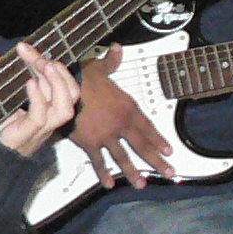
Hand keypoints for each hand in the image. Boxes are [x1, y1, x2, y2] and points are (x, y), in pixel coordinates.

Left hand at [0, 42, 80, 157]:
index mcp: (49, 110)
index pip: (64, 85)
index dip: (54, 65)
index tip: (30, 49)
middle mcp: (50, 119)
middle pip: (70, 94)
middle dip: (59, 71)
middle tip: (40, 57)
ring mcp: (41, 129)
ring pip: (65, 108)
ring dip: (58, 83)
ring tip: (44, 65)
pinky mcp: (27, 135)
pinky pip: (41, 117)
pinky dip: (37, 98)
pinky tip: (29, 84)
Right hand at [69, 45, 174, 187]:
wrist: (63, 89)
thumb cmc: (81, 78)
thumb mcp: (100, 67)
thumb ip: (112, 62)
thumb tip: (118, 49)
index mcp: (128, 107)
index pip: (148, 127)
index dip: (159, 140)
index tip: (169, 151)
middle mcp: (121, 124)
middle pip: (143, 146)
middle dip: (157, 161)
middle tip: (169, 173)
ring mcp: (106, 136)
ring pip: (123, 157)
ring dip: (133, 172)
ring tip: (142, 184)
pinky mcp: (90, 143)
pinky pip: (98, 161)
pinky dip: (103, 173)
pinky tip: (109, 184)